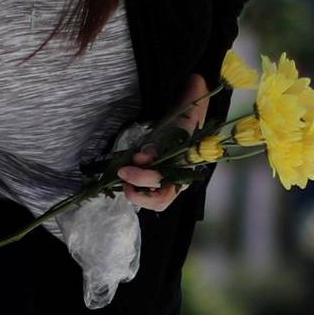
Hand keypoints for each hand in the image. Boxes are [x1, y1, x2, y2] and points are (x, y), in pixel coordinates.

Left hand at [119, 74, 210, 213]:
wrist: (190, 113)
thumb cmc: (182, 120)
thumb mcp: (169, 129)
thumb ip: (155, 145)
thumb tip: (142, 158)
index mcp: (186, 166)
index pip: (161, 181)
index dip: (141, 177)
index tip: (126, 167)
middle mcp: (181, 179)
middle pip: (160, 201)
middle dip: (138, 194)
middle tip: (123, 179)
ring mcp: (173, 181)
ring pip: (156, 201)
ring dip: (137, 195)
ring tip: (125, 181)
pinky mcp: (164, 180)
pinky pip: (151, 193)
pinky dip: (138, 190)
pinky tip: (130, 179)